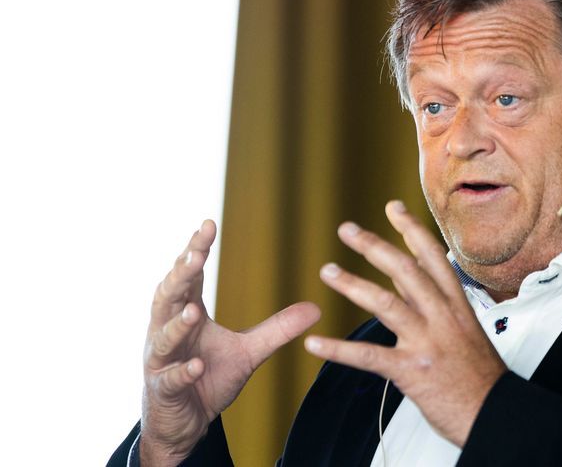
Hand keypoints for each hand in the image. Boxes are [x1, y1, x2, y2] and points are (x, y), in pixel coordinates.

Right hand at [140, 220, 320, 465]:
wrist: (186, 421)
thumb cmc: (209, 377)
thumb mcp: (249, 351)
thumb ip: (277, 329)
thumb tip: (316, 307)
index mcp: (187, 314)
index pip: (189, 276)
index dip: (195, 250)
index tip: (208, 224)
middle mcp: (167, 331)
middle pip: (168, 297)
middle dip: (180, 275)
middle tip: (194, 254)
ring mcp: (161, 361)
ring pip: (164, 337)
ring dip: (177, 324)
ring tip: (194, 310)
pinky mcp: (163, 390)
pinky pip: (171, 379)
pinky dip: (183, 371)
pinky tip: (196, 365)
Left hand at [304, 201, 506, 446]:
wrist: (496, 414)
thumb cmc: (480, 377)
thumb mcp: (464, 330)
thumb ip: (433, 303)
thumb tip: (405, 277)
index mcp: (457, 306)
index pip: (433, 257)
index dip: (411, 230)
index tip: (393, 208)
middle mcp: (442, 317)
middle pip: (405, 270)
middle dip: (374, 246)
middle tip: (347, 230)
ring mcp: (427, 342)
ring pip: (386, 303)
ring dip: (352, 284)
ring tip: (328, 272)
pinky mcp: (411, 370)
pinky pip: (368, 356)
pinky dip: (338, 349)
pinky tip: (316, 343)